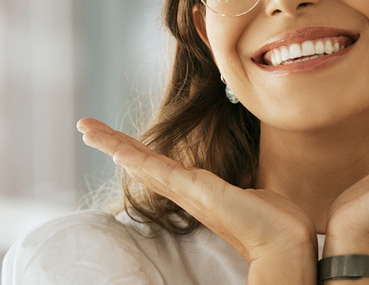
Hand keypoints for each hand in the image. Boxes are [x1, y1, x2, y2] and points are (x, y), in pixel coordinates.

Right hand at [77, 119, 317, 283]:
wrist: (284, 240)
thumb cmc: (273, 221)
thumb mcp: (252, 194)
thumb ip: (242, 188)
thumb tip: (250, 188)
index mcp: (197, 190)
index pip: (157, 165)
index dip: (134, 151)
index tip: (113, 139)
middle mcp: (186, 192)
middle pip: (140, 162)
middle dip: (112, 142)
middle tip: (84, 127)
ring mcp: (189, 193)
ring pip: (143, 164)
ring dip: (113, 144)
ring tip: (87, 129)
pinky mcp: (197, 192)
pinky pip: (161, 171)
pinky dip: (137, 159)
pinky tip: (117, 150)